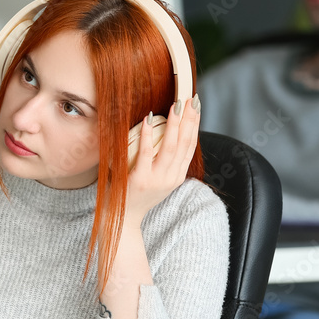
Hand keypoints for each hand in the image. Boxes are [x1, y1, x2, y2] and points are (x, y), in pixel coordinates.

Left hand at [125, 95, 200, 223]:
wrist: (122, 219)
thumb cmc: (135, 195)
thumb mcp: (156, 180)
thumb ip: (162, 162)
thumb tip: (164, 134)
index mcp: (177, 176)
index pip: (190, 147)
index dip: (194, 125)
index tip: (195, 106)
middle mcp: (171, 178)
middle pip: (185, 144)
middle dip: (189, 119)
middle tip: (191, 99)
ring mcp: (157, 179)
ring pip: (170, 147)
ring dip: (174, 124)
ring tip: (176, 105)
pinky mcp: (140, 180)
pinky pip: (146, 153)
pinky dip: (147, 134)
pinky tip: (147, 119)